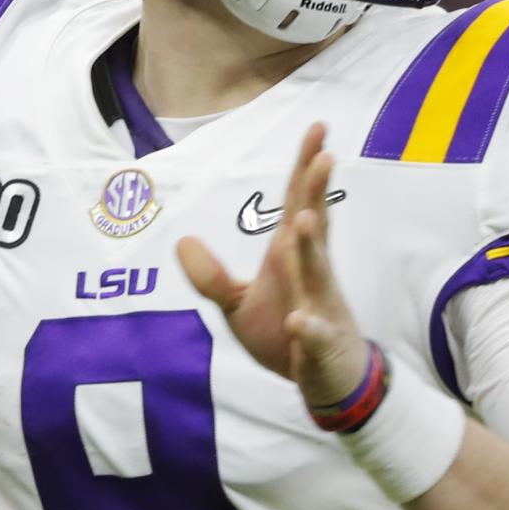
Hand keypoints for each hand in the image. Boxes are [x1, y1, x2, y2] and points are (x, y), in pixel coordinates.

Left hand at [178, 124, 370, 407]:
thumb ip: (212, 276)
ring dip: (310, 248)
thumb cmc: (287, 333)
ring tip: (303, 220)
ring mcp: (321, 307)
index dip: (306, 167)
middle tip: (325, 155)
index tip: (318, 128)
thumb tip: (182, 241)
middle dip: (317, 193)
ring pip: (317, 274)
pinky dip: (309, 328)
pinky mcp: (322, 344)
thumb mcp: (238, 306)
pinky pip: (315, 334)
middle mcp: (311, 274)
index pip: (300, 203)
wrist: (327, 381)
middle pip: (314, 226)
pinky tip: (300, 321)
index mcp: (291, 258)